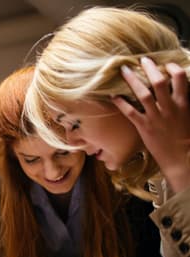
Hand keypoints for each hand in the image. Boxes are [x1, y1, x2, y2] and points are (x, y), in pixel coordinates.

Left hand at [113, 58, 189, 192]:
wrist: (182, 158)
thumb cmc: (186, 137)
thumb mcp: (189, 115)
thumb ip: (182, 101)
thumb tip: (176, 89)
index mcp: (183, 103)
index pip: (180, 78)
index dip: (172, 68)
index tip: (166, 64)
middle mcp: (170, 107)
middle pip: (159, 82)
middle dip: (150, 68)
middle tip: (142, 59)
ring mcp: (156, 117)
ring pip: (143, 94)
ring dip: (132, 81)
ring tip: (124, 70)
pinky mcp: (144, 127)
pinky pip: (130, 112)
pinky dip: (121, 103)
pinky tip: (113, 95)